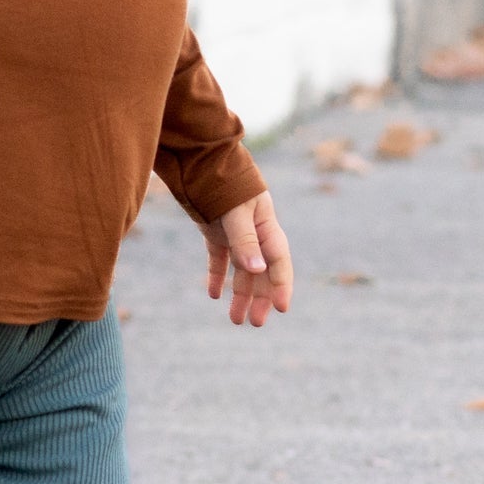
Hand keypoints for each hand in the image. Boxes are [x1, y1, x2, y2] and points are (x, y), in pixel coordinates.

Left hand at [200, 191, 291, 327]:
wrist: (201, 159)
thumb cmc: (224, 182)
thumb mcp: (236, 212)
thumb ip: (245, 240)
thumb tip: (257, 270)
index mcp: (267, 226)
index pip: (279, 261)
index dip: (282, 285)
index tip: (282, 308)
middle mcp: (255, 233)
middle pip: (262, 272)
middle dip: (261, 298)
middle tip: (256, 323)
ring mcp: (236, 234)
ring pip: (242, 271)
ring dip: (240, 294)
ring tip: (235, 320)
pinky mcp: (216, 233)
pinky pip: (220, 261)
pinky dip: (218, 277)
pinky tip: (214, 295)